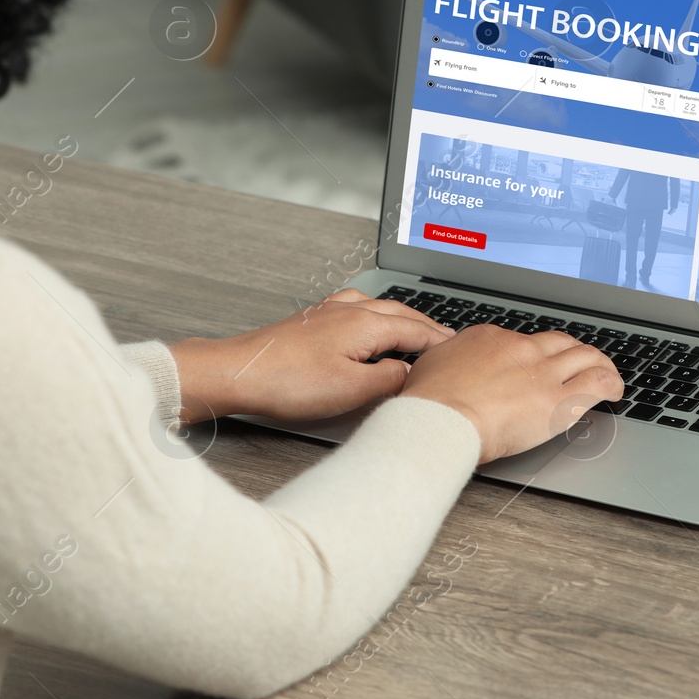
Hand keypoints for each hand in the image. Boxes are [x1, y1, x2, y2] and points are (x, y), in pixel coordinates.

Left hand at [168, 289, 452, 424]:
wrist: (239, 372)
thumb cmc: (287, 381)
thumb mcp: (351, 390)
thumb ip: (389, 380)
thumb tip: (411, 373)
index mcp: (366, 323)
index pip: (417, 330)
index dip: (441, 343)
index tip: (460, 350)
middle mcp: (350, 310)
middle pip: (402, 314)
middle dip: (427, 326)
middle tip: (448, 340)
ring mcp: (330, 311)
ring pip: (379, 308)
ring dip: (402, 319)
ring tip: (416, 330)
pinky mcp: (313, 320)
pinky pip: (357, 308)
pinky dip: (375, 315)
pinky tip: (368, 320)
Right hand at [402, 325, 622, 463]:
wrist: (441, 420)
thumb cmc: (430, 403)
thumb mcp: (432, 367)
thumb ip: (451, 362)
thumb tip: (451, 365)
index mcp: (490, 339)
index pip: (522, 340)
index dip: (534, 353)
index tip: (535, 364)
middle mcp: (521, 349)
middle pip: (559, 342)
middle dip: (572, 352)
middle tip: (578, 363)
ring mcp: (542, 373)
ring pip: (586, 356)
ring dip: (599, 363)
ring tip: (605, 373)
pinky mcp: (559, 400)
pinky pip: (598, 382)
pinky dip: (612, 383)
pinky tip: (615, 391)